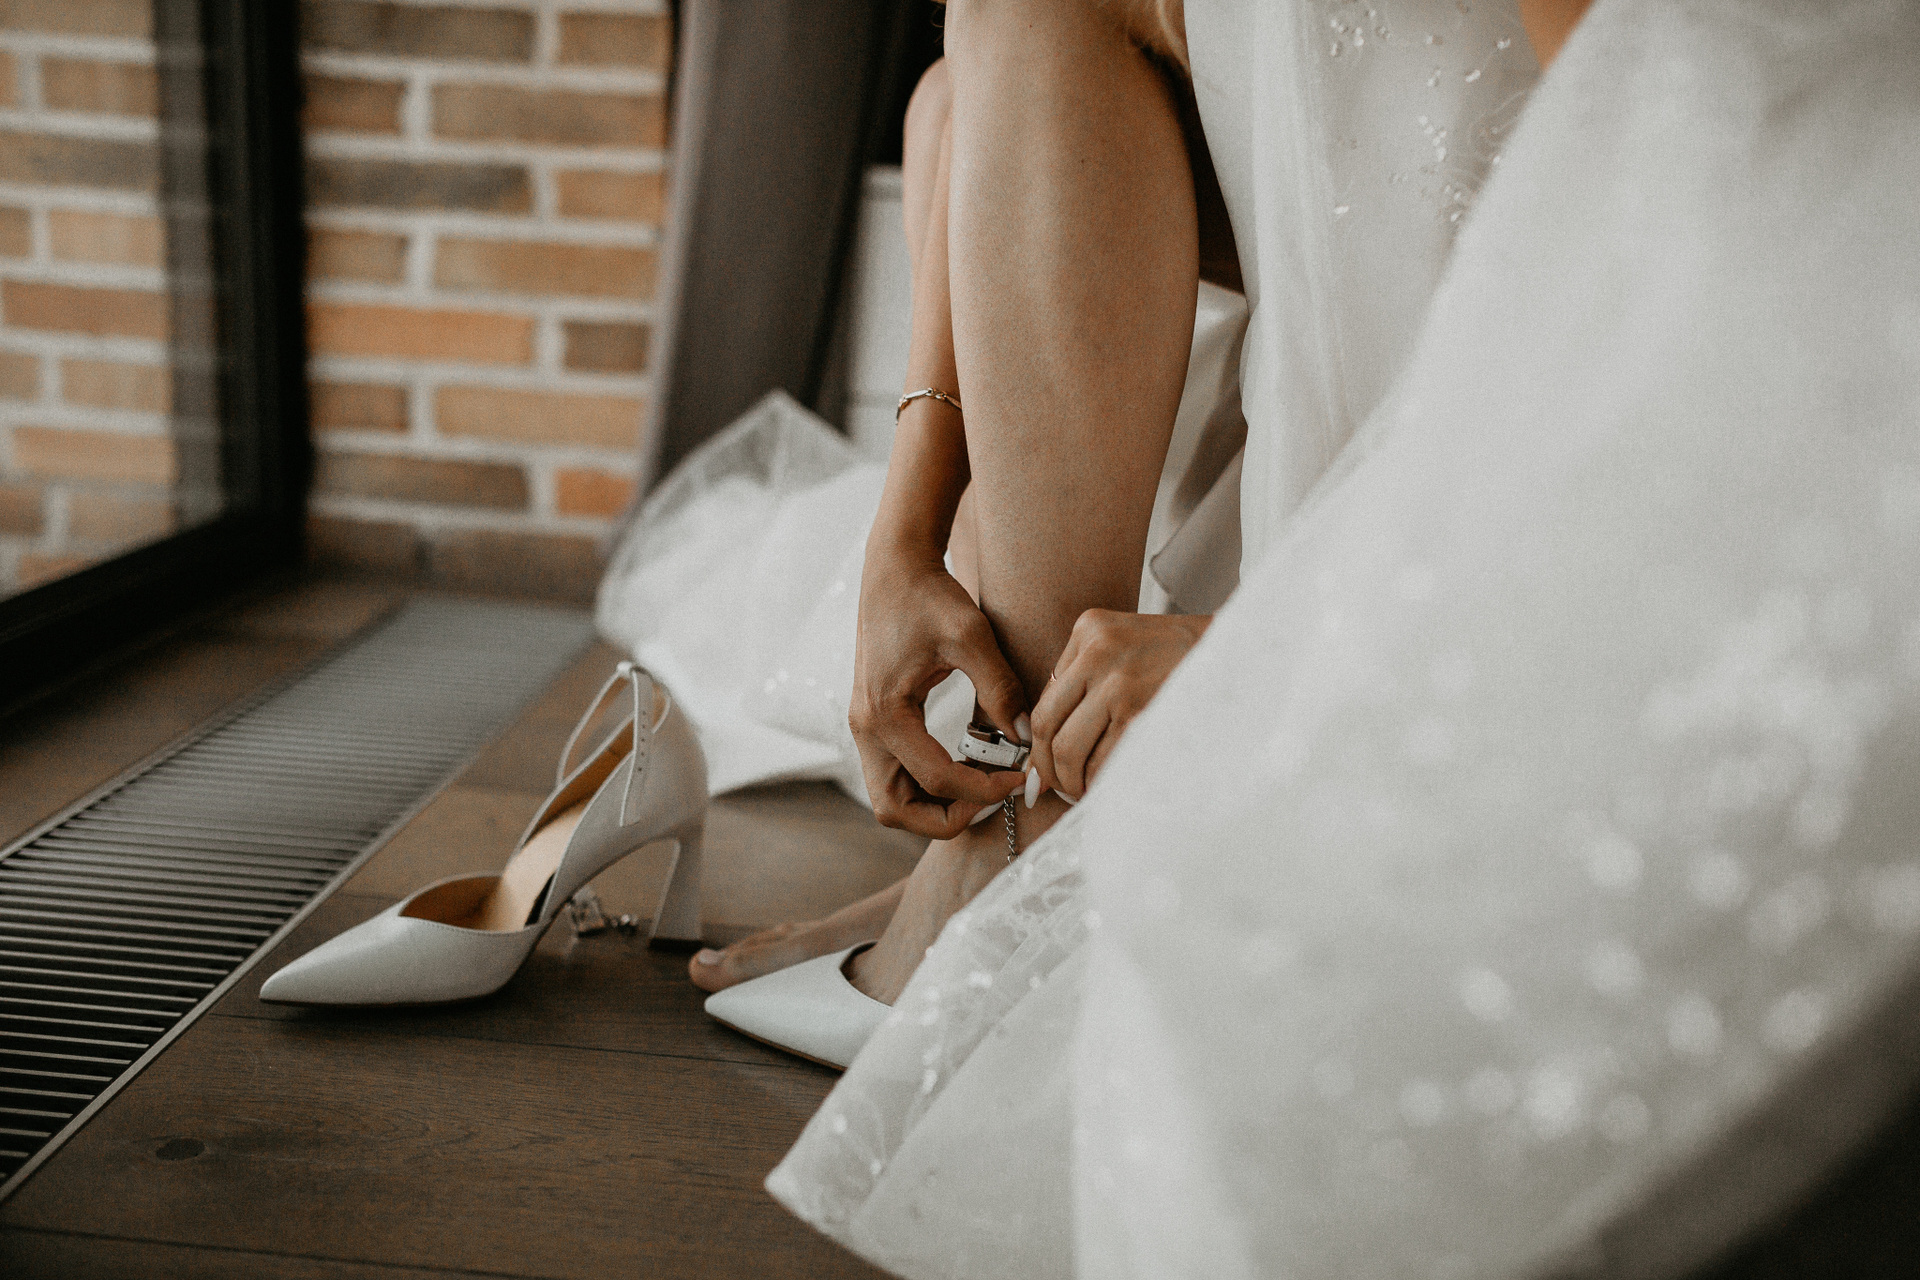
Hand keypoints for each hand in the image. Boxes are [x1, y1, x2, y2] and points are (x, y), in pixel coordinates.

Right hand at [850, 544, 1027, 836]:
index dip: (983, 788)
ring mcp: (866, 727)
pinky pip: (895, 776)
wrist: (895, 569)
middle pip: (896, 809)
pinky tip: (966, 764)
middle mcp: (866, 727)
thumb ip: (1000, 687)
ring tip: (982, 784)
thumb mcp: (972, 635)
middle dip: (946, 817)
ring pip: (891, 799)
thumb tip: (1026, 737)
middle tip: (992, 796)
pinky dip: (927, 786)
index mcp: (885, 712)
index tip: (1020, 778)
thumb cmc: (930, 596)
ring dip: (934, 806)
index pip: (935, 778)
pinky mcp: (874, 722)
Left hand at [1029, 609, 1210, 798]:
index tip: (1041, 771)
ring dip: (1072, 782)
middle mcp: (1099, 653)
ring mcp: (1121, 684)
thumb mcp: (1122, 641)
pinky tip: (1108, 788)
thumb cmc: (1178, 655)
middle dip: (1050, 770)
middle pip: (1049, 729)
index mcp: (1088, 631)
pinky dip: (1099, 784)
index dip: (1037, 747)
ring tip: (1084, 792)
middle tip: (1058, 790)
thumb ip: (1082, 677)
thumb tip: (1044, 741)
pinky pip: (1105, 762)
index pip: (1043, 703)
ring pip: (1071, 751)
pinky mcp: (1144, 713)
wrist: (1236, 652)